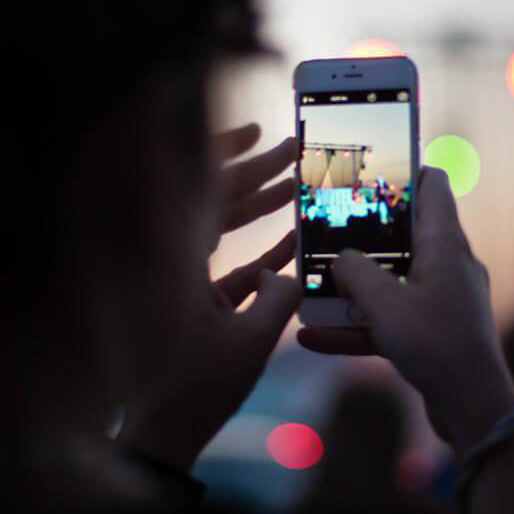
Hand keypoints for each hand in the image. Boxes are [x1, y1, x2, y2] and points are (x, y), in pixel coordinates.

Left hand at [118, 124, 301, 470]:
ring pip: (220, 230)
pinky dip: (256, 253)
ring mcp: (183, 280)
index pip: (206, 193)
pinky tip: (290, 246)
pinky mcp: (192, 300)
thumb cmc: (200, 389)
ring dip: (258, 209)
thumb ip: (280, 298)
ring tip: (294, 187)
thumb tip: (295, 271)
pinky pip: (227, 264)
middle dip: (255, 174)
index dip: (235, 159)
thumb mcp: (251, 343)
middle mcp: (174, 262)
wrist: (166, 431)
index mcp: (177, 262)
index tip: (264, 136)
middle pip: (213, 201)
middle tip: (292, 150)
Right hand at [297, 167, 513, 456]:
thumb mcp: (386, 304)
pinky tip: (313, 338)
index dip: (405, 171)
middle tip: (326, 227)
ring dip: (354, 285)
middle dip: (365, 233)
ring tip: (312, 285)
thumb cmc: (437, 346)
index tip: (370, 170)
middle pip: (405, 233)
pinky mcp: (433, 333)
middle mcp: (448, 266)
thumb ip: (357, 273)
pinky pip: (389, 320)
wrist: (473, 408)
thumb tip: (341, 257)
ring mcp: (442, 300)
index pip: (433, 187)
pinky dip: (357, 326)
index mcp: (446, 245)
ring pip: (392, 281)